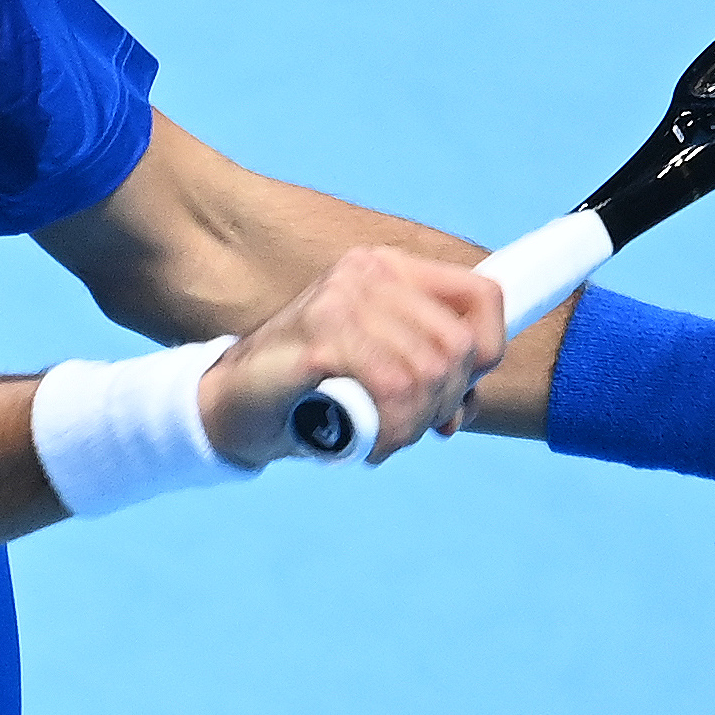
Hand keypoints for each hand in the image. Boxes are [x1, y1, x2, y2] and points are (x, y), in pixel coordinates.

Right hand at [202, 245, 505, 467]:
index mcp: (385, 269)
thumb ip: (423, 370)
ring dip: (414, 423)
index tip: (461, 391)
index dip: (488, 351)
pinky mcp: (321, 336)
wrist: (226, 407)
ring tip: (386, 439)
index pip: (482, 295)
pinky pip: (393, 388)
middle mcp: (366, 274)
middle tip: (413, 427)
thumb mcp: (373, 367)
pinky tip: (373, 445)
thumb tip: (466, 405)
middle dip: (444, 402)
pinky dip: (393, 430)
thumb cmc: (303, 390)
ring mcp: (341, 301)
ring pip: (428, 371)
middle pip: (458, 345)